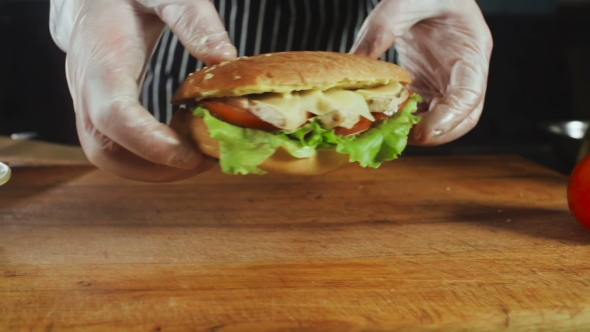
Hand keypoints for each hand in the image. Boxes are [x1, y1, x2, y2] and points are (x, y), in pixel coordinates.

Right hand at [49, 0, 235, 181]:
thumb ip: (193, 20)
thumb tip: (225, 58)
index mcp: (102, 56)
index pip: (113, 115)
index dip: (148, 143)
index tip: (189, 155)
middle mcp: (86, 87)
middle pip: (104, 151)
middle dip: (155, 168)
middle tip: (204, 160)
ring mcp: (87, 102)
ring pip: (108, 156)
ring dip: (154, 169)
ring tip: (199, 156)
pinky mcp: (97, 109)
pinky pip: (116, 147)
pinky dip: (149, 158)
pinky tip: (182, 144)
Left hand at [350, 0, 492, 145]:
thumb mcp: (402, 1)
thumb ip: (381, 31)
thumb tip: (355, 65)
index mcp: (471, 49)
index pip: (469, 95)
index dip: (448, 119)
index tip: (421, 133)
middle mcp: (464, 70)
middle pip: (463, 116)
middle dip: (436, 134)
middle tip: (402, 139)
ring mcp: (448, 79)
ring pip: (442, 118)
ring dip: (417, 129)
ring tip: (387, 130)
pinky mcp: (429, 82)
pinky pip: (422, 109)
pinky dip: (405, 117)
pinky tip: (383, 116)